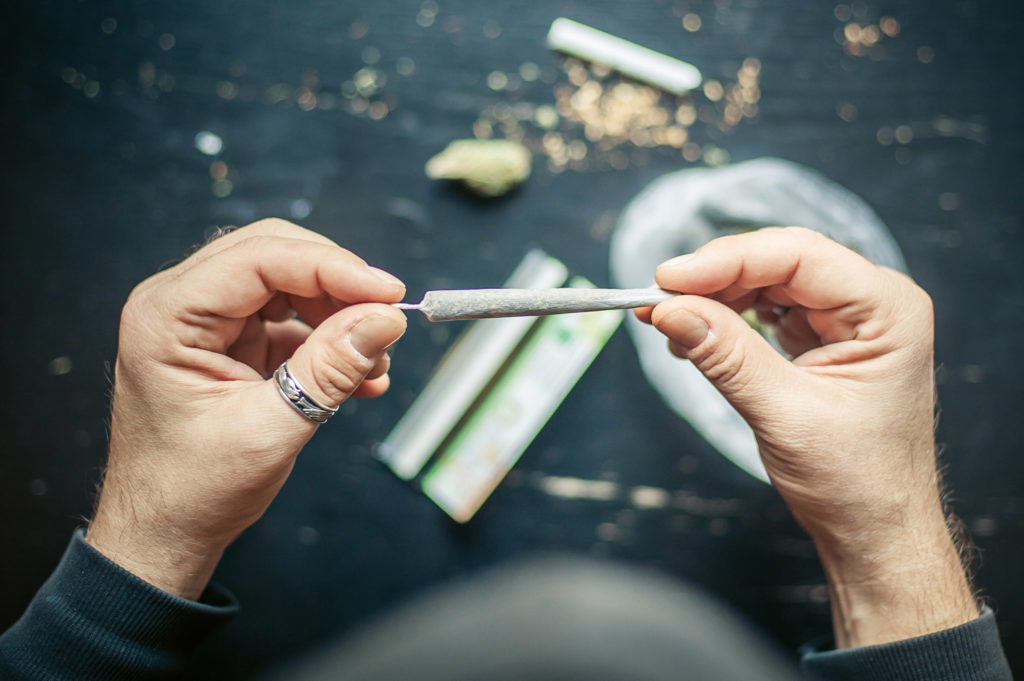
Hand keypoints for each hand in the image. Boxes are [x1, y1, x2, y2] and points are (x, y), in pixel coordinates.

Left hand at [87, 219, 407, 599]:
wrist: (164, 535)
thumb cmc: (193, 491)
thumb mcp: (271, 428)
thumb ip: (330, 369)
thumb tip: (386, 320)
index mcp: (168, 315)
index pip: (260, 258)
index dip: (333, 268)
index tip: (390, 294)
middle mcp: (180, 305)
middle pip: (274, 256)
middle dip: (338, 285)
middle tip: (387, 317)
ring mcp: (204, 322)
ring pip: (287, 284)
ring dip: (338, 316)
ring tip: (375, 362)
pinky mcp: (229, 343)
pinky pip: (289, 321)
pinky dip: (328, 342)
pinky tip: (361, 377)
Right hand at [638, 227, 976, 646]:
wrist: (874, 531)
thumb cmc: (856, 483)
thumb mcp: (784, 415)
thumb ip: (726, 355)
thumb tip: (670, 309)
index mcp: (888, 309)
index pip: (799, 256)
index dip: (727, 260)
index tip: (668, 278)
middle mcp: (874, 303)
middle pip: (781, 261)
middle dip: (715, 278)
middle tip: (657, 299)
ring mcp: (849, 319)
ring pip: (769, 281)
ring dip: (716, 296)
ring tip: (671, 321)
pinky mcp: (824, 338)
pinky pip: (767, 308)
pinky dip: (727, 317)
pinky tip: (696, 332)